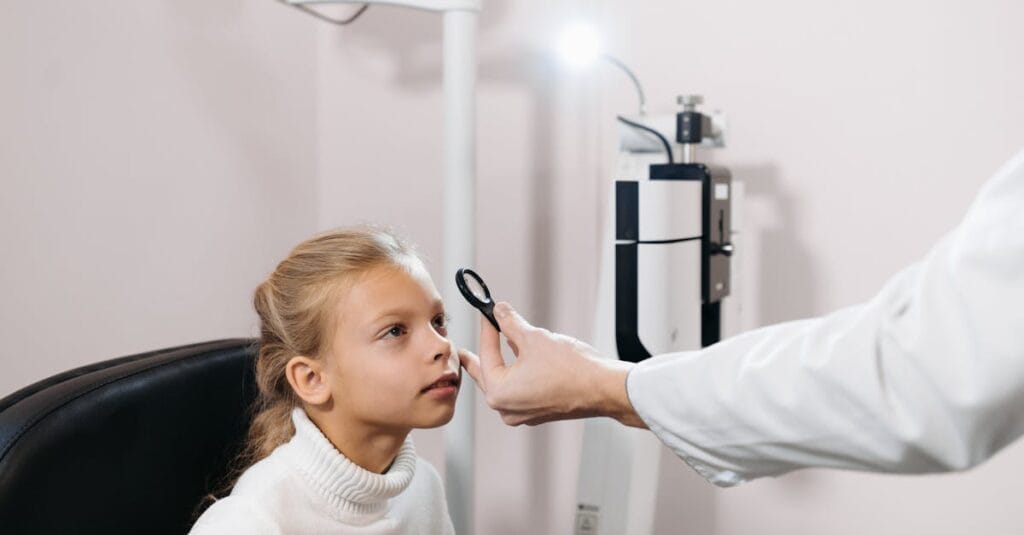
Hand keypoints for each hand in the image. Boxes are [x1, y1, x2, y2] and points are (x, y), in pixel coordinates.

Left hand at [458, 302, 646, 427]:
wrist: (603, 389)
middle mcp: (508, 409)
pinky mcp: (539, 411)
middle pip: (488, 375)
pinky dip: (518, 374)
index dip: (487, 330)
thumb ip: (511, 324)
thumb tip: (500, 312)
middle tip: (463, 353)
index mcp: (499, 393)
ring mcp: (524, 413)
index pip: (487, 354)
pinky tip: (519, 361)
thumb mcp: (534, 338)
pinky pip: (520, 390)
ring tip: (497, 347)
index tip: (488, 316)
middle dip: (481, 357)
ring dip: (503, 363)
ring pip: (505, 383)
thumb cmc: (573, 371)